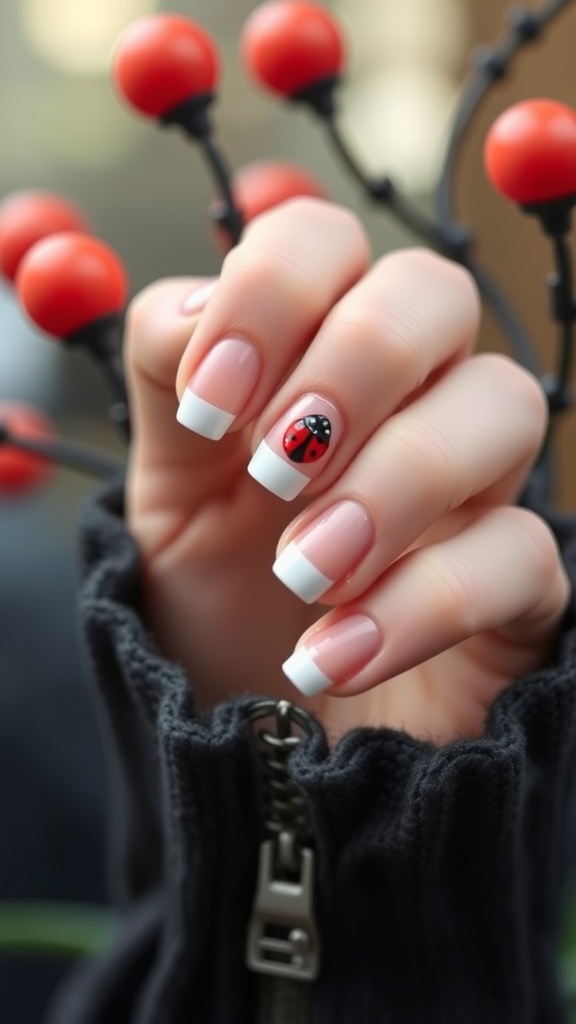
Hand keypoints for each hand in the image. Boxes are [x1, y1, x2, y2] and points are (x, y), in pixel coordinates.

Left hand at [125, 199, 568, 744]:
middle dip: (353, 365)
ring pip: (505, 404)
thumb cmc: (218, 604)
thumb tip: (200, 310)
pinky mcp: (517, 587)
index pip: (324, 242)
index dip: (273, 292)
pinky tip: (335, 656)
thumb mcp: (165, 489)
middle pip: (435, 292)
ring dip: (395, 480)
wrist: (261, 742)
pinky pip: (521, 554)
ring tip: (303, 571)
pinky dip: (423, 602)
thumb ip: (170, 381)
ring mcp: (475, 488)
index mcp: (312, 355)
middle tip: (278, 467)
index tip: (215, 400)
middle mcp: (407, 400)